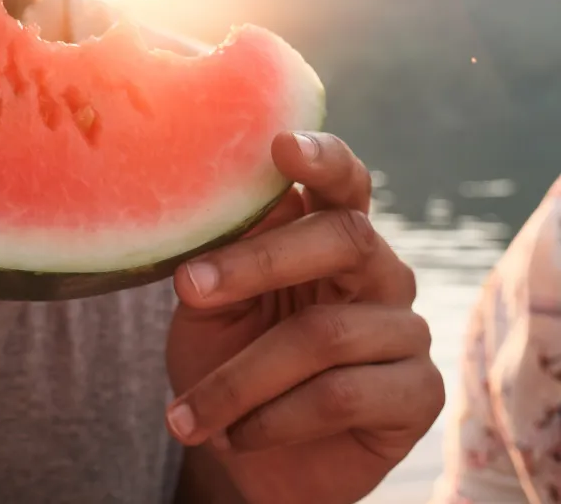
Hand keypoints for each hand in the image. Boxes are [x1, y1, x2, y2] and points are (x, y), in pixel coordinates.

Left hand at [164, 132, 444, 503]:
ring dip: (239, 379)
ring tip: (188, 415)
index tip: (281, 146)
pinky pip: (343, 395)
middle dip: (258, 261)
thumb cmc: (223, 364)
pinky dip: (275, 417)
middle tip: (188, 288)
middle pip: (343, 238)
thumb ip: (218, 257)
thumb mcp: (207, 308)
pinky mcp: (418, 393)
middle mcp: (378, 271)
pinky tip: (240, 436)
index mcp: (329, 236)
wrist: (243, 458)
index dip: (322, 158)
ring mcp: (405, 330)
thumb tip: (218, 206)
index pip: (343, 181)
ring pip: (324, 334)